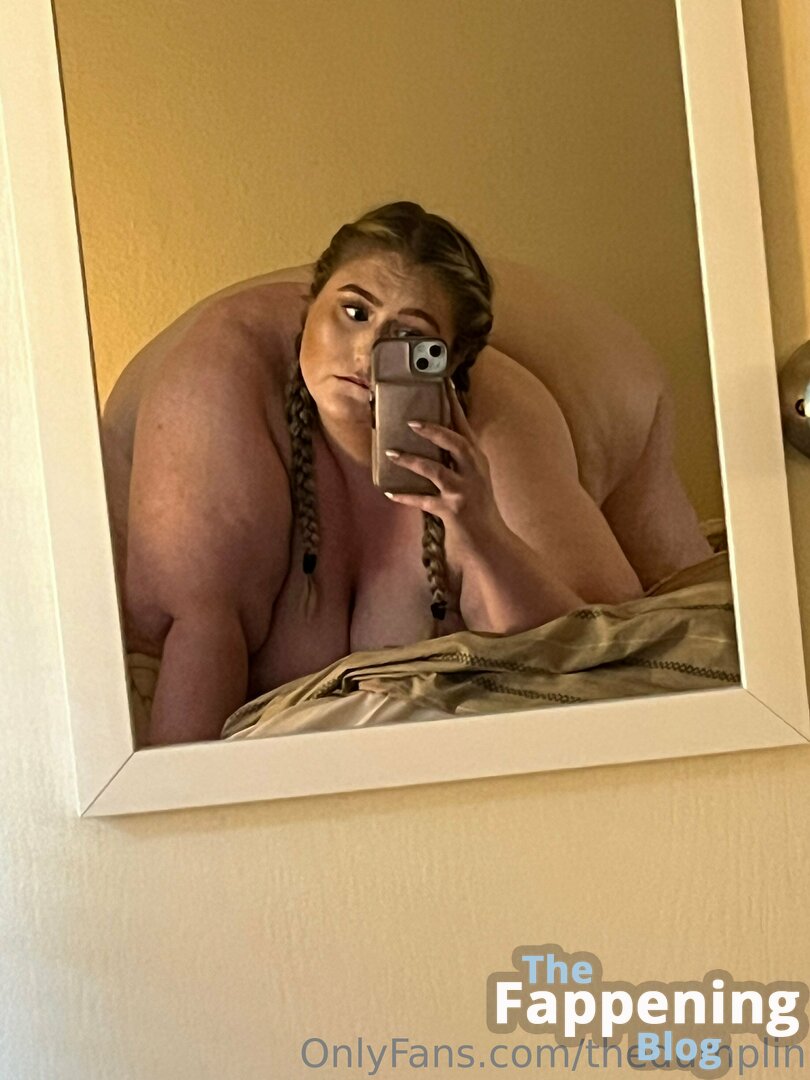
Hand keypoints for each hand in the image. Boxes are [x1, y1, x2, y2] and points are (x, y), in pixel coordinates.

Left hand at [383, 383, 502, 547]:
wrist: (490, 541)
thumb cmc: (477, 506)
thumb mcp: (473, 477)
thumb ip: (456, 458)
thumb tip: (430, 435)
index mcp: (477, 460)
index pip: (464, 427)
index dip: (454, 405)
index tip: (443, 383)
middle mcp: (474, 472)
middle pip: (457, 444)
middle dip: (435, 431)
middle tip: (412, 422)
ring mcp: (464, 492)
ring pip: (437, 471)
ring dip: (413, 461)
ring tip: (392, 453)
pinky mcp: (454, 511)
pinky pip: (425, 502)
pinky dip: (407, 497)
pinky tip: (389, 493)